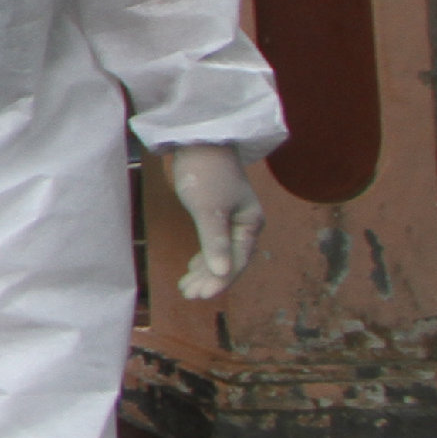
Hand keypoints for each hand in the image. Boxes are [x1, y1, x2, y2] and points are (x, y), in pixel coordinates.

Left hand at [166, 144, 265, 300]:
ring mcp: (231, 220)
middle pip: (230, 261)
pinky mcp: (216, 214)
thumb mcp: (209, 210)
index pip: (238, 261)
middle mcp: (245, 224)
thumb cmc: (206, 173)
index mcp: (250, 224)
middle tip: (188, 295)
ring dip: (204, 272)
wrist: (197, 141)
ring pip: (220, 254)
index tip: (201, 295)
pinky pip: (213, 244)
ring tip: (186, 288)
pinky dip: (203, 258)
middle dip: (210, 279)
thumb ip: (215, 242)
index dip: (220, 280)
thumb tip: (222, 273)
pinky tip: (192, 269)